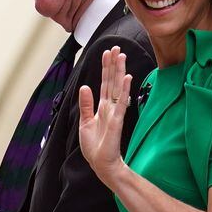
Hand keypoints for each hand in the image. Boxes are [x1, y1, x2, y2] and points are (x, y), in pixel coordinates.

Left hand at [78, 46, 132, 185]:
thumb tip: (85, 87)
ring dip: (119, 71)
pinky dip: (123, 90)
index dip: (105, 68)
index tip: (107, 53)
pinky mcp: (117, 120)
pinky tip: (126, 78)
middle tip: (116, 47)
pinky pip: (121, 102)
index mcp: (101, 107)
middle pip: (111, 81)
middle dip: (113, 64)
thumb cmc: (94, 147)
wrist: (101, 164)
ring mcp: (114, 112)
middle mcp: (109, 107)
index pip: (104, 83)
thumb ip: (86, 105)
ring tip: (121, 56)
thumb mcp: (85, 123)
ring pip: (116, 87)